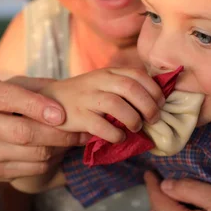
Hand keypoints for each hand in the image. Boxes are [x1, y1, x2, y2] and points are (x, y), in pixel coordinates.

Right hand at [0, 76, 87, 183]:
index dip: (36, 105)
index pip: (7, 98)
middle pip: (24, 132)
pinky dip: (53, 160)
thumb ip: (36, 86)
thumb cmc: (1, 107)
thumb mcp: (11, 88)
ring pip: (34, 152)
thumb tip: (69, 91)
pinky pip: (34, 167)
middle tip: (84, 130)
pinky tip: (62, 151)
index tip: (61, 113)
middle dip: (59, 133)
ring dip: (61, 147)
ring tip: (78, 139)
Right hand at [40, 68, 164, 143]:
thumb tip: (157, 103)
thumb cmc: (84, 96)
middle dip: (148, 106)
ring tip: (136, 128)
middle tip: (154, 119)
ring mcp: (87, 98)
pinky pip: (102, 126)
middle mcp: (98, 81)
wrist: (49, 101)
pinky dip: (116, 135)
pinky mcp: (78, 116)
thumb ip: (124, 87)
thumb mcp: (104, 83)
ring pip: (117, 105)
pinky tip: (119, 137)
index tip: (161, 104)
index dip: (154, 90)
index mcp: (108, 72)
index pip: (138, 75)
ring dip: (133, 119)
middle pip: (131, 88)